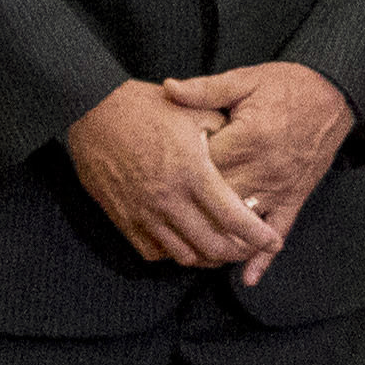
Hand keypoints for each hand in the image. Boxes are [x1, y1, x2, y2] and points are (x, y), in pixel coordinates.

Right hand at [61, 77, 281, 273]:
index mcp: (192, 173)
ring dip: (206, 258)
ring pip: (184, 255)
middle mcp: (170, 199)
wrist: (92, 110)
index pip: (234, 217)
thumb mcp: (192, 111)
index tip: (272, 240)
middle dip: (236, 253)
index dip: (258, 235)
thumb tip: (243, 149)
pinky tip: (183, 244)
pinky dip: (173, 254)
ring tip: (219, 251)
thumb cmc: (143, 106)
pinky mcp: (123, 218)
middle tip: (247, 249)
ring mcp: (144, 213)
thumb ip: (223, 132)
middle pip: (212, 246)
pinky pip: (153, 251)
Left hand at [170, 62, 352, 282]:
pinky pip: (279, 231)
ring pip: (244, 223)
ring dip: (220, 240)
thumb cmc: (287, 85)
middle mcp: (264, 169)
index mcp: (248, 138)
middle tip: (165, 222)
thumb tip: (168, 89)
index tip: (161, 175)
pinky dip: (264, 257)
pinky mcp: (295, 197)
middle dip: (193, 212)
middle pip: (220, 201)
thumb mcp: (245, 79)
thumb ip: (205, 90)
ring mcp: (280, 188)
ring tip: (192, 255)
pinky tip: (247, 278)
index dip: (181, 172)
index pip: (204, 166)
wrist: (335, 93)